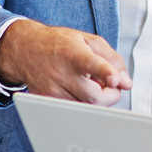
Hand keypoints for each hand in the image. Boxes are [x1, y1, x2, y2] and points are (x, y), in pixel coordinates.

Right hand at [0, 20, 129, 104]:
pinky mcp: (47, 101)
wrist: (25, 50)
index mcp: (74, 53)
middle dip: (110, 95)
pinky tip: (79, 91)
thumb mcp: (88, 41)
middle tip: (110, 85)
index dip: (105, 72)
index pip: (91, 64)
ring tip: (92, 85)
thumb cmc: (59, 44)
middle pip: (94, 96)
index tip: (114, 79)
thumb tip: (125, 82)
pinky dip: (83, 104)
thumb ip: (112, 59)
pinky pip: (74, 110)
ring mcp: (53, 90)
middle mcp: (62, 73)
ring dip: (97, 100)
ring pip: (86, 107)